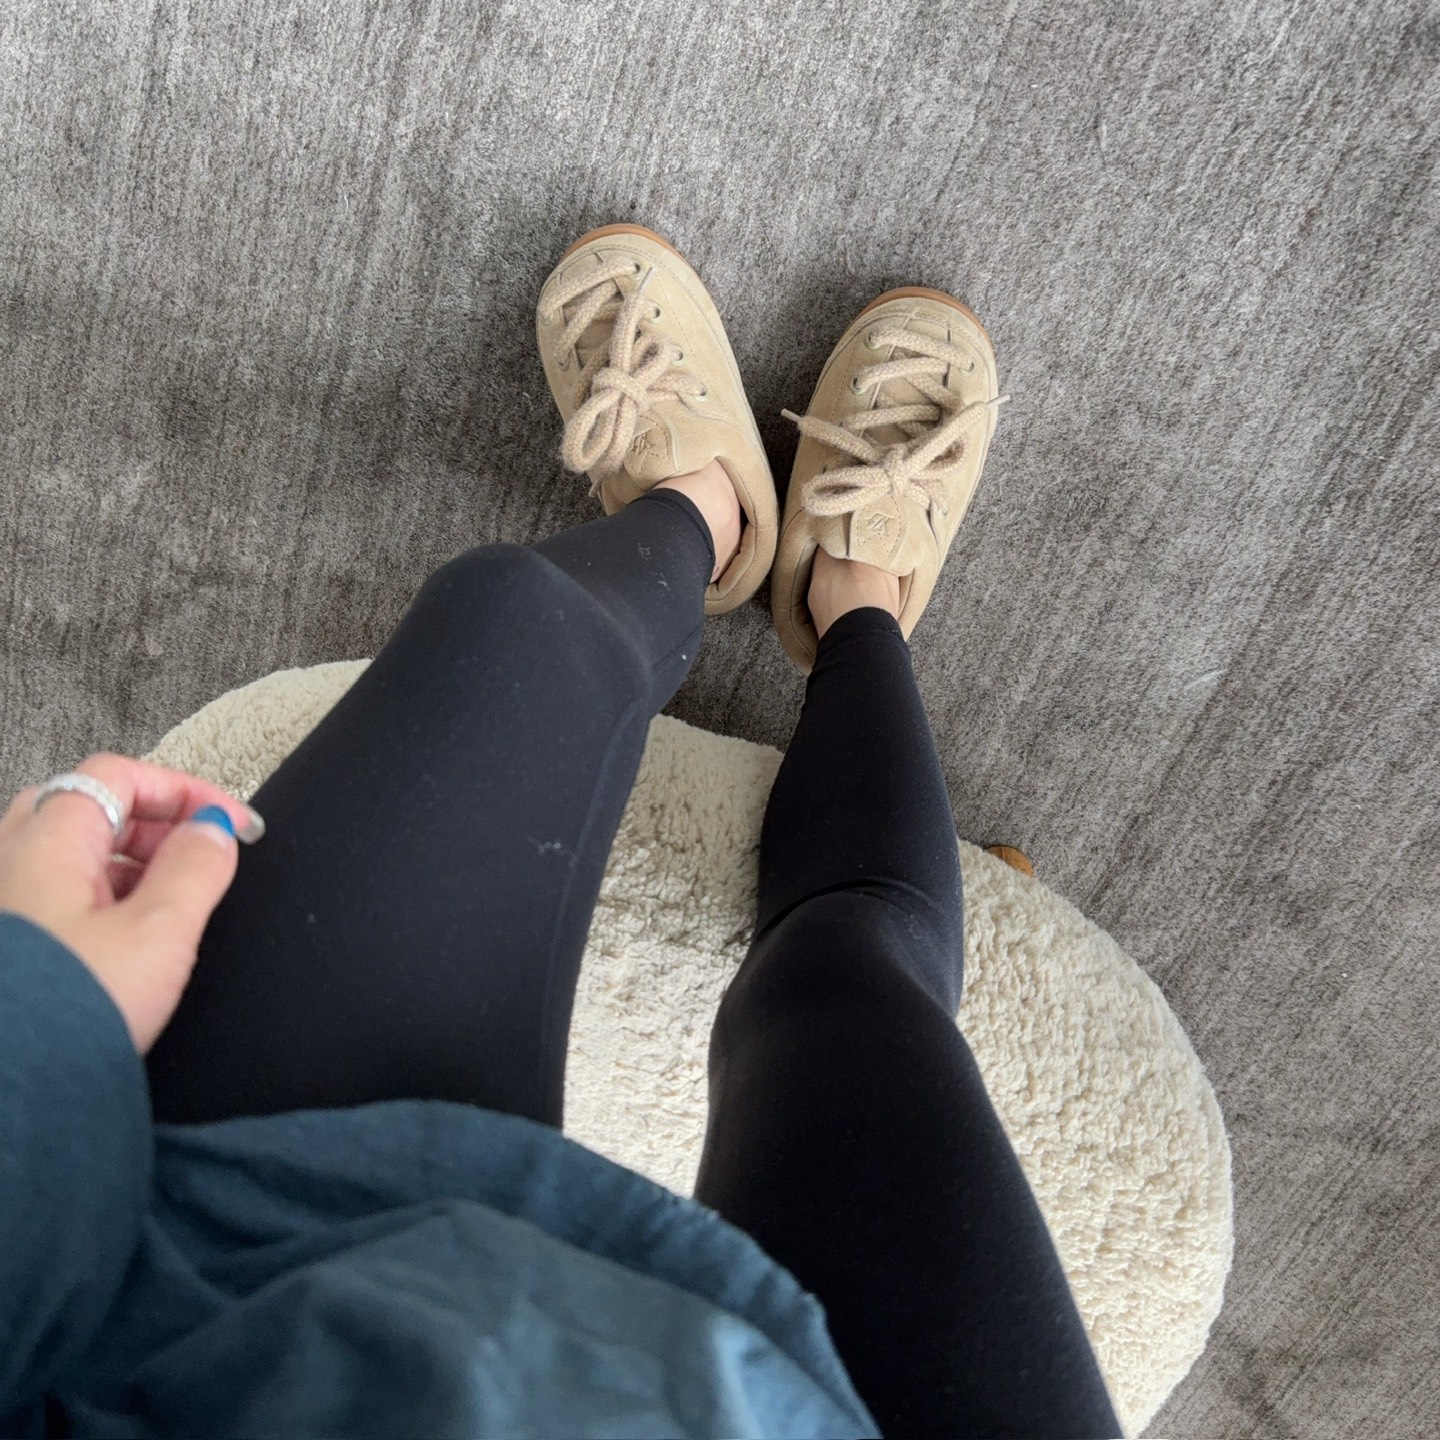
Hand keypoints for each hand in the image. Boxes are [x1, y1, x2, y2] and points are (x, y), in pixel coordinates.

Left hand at [0, 753, 261, 1052]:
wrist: (14, 1092)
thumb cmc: (72, 1010)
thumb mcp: (159, 933)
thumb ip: (195, 869)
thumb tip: (213, 831)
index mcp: (45, 842)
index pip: (117, 775)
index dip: (181, 789)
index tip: (229, 822)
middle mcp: (8, 861)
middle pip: (86, 807)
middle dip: (152, 822)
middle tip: (199, 851)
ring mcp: (2, 902)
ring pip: (66, 854)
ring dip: (126, 861)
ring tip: (169, 900)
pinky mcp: (9, 946)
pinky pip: (50, 895)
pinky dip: (96, 896)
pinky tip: (123, 938)